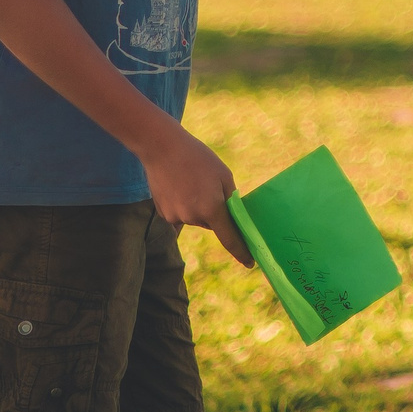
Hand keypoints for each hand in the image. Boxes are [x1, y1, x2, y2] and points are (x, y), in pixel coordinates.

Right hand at [143, 125, 253, 266]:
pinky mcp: (164, 214)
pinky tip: (179, 186)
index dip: (241, 252)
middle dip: (215, 211)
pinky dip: (184, 204)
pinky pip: (181, 214)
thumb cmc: (198, 158)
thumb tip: (233, 215)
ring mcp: (175, 217)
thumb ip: (230, 198)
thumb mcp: (224, 175)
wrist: (162, 148)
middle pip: (212, 223)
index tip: (250, 263)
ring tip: (191, 182)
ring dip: (198, 206)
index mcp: (211, 209)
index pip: (229, 238)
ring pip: (196, 218)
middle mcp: (193, 217)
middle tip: (209, 187)